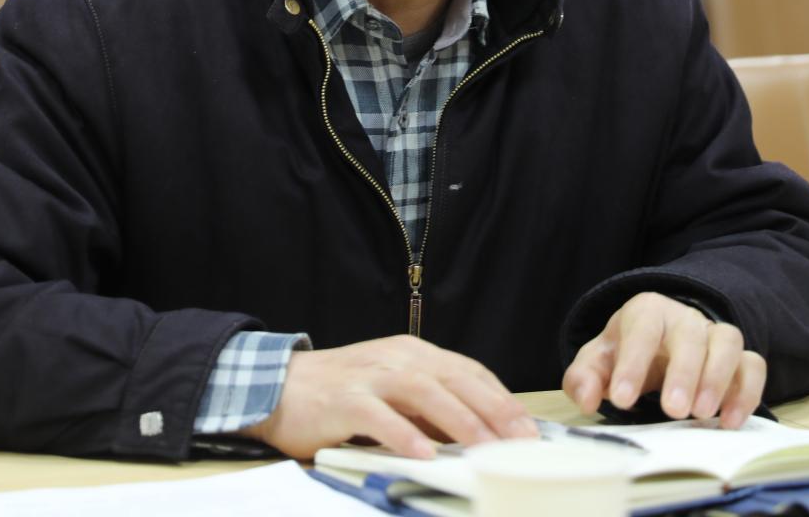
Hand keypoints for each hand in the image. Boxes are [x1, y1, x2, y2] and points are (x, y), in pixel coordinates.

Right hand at [243, 334, 537, 459]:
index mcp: (414, 354)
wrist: (279, 386)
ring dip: (460, 420)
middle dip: (494, 410)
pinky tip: (425, 454)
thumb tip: (477, 432)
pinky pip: (379, 417)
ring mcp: (371, 377)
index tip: (528, 428)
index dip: (501, 398)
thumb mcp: (393, 391)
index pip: (469, 371)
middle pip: (455, 380)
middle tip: (522, 441)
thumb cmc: (341, 393)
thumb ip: (429, 406)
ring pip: (425, 393)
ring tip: (486, 448)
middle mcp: (398, 359)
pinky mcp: (344, 400)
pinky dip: (404, 434)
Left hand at [562, 292, 766, 428]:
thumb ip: (583, 378)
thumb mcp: (596, 362)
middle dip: (683, 373)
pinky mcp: (738, 357)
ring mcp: (714, 335)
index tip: (621, 400)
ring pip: (727, 343)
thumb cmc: (625, 354)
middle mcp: (684, 318)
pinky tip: (729, 421)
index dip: (632, 363)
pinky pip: (752, 365)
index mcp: (645, 312)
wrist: (656, 345)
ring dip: (718, 379)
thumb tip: (587, 399)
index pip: (641, 329)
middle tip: (672, 410)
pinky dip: (746, 392)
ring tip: (701, 414)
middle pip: (690, 335)